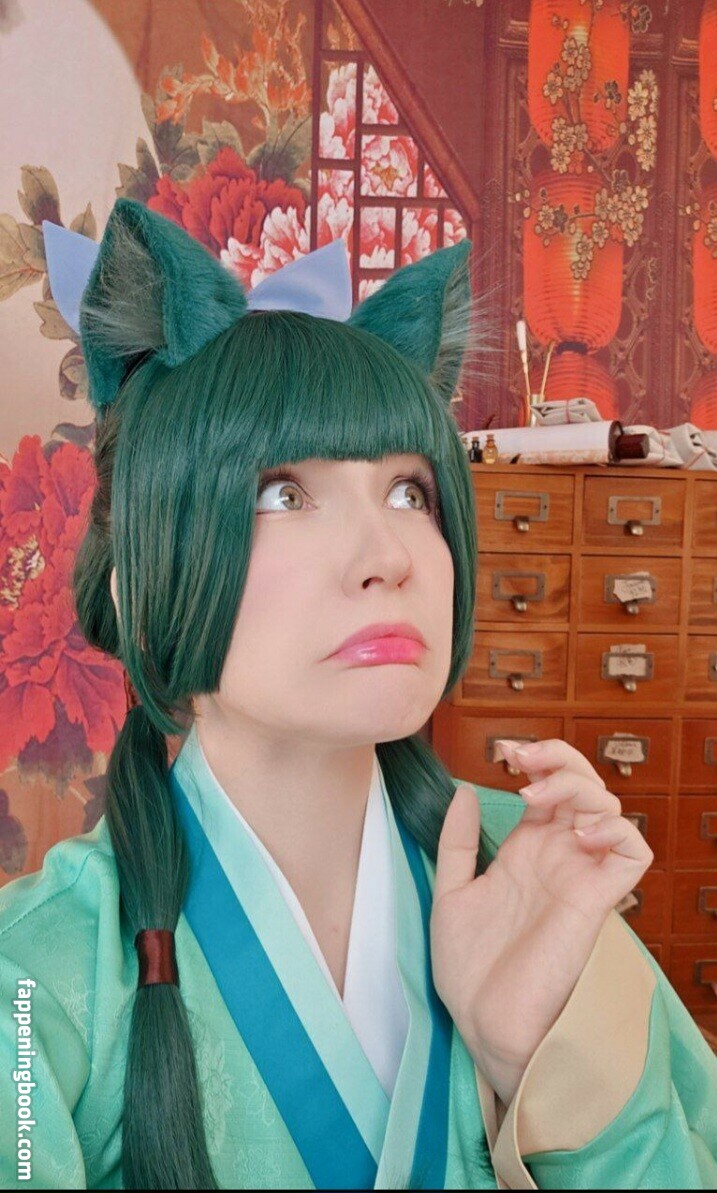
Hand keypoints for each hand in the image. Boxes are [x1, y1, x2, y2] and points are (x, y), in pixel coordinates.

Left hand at [429, 738, 652, 1105]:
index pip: (549, 788)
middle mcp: (558, 856)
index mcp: (526, 850)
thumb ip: (458, 842)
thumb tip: (465, 791)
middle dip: (559, 759)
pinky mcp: (599, 899)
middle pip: (583, 785)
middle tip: (521, 763)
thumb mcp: (451, 892)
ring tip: (536, 802)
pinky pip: (634, 851)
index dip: (538, 760)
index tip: (506, 752)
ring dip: (579, 787)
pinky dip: (615, 829)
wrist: (483, 1020)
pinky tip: (577, 834)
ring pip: (610, 806)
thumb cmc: (468, 967)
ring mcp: (581, 875)